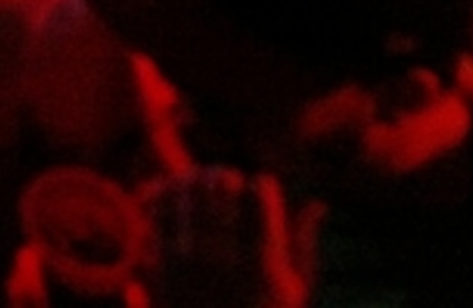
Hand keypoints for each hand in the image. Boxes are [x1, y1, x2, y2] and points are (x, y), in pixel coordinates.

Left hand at [146, 168, 316, 307]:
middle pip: (218, 184)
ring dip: (191, 182)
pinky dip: (160, 197)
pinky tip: (169, 200)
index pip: (260, 192)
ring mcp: (185, 262)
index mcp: (262, 265)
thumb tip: (317, 204)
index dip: (262, 187)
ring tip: (200, 190)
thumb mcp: (295, 297)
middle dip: (225, 177)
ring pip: (183, 190)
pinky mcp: (157, 267)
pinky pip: (155, 213)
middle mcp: (222, 259)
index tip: (261, 196)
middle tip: (228, 186)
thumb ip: (303, 247)